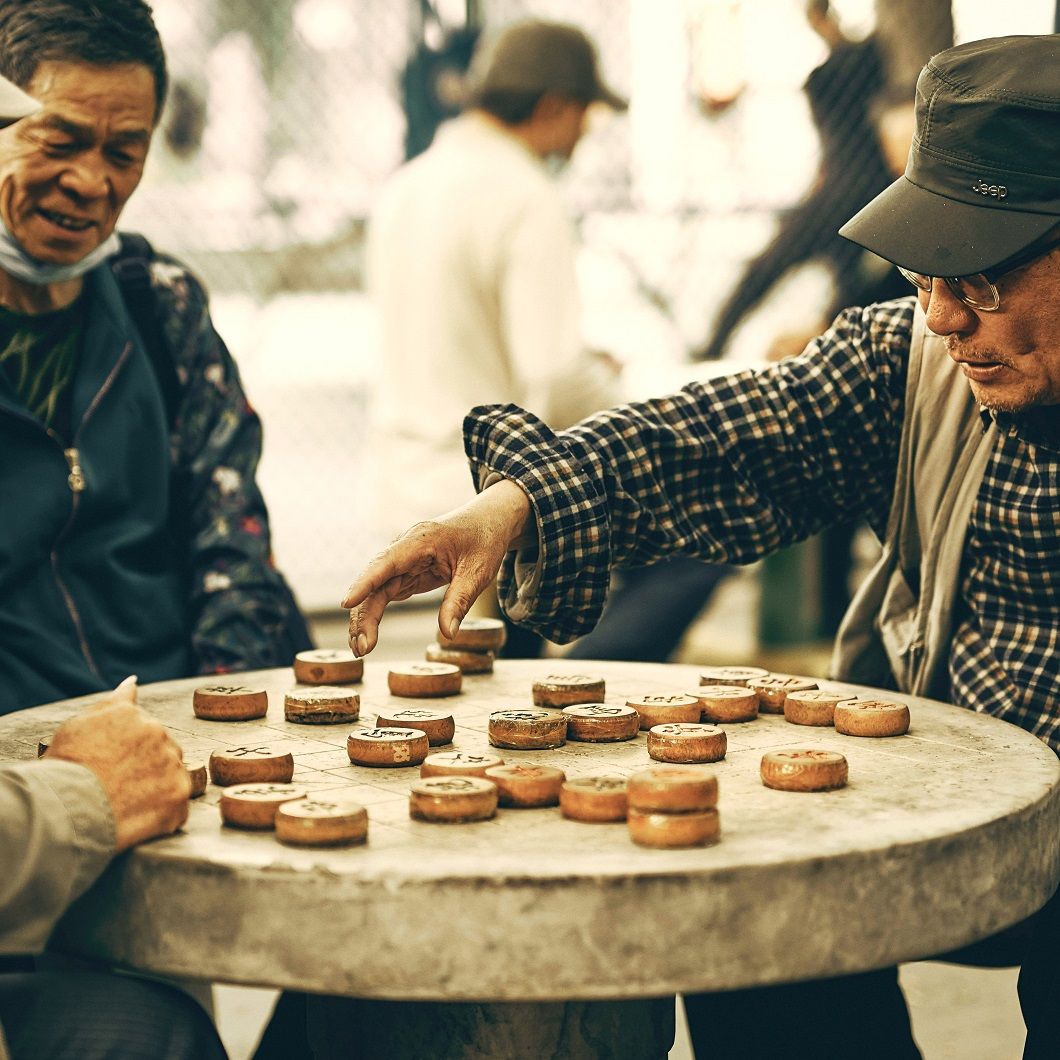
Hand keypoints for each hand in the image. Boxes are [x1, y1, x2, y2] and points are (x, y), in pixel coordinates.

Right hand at [45, 676, 190, 851]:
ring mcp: (173, 768)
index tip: (112, 766)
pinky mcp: (178, 799)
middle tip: (117, 787)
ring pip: (173, 778)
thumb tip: (133, 682)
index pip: (145, 730)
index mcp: (137, 717)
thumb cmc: (66, 767)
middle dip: (147, 768)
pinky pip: (176, 809)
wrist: (66, 810)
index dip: (129, 752)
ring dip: (156, 791)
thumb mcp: (79, 724)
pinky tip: (135, 820)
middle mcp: (160, 736)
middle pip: (164, 752)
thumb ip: (114, 701)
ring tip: (124, 804)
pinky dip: (161, 816)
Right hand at [342, 479, 530, 655]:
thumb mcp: (478, 572)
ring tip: (360, 649)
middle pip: (374, 581)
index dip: (365, 582)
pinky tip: (366, 636)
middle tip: (362, 648)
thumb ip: (459, 601)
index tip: (347, 603)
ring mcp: (402, 561)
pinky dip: (374, 615)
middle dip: (363, 614)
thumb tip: (448, 634)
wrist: (487, 522)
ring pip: (375, 590)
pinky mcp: (405, 573)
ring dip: (364, 618)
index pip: (386, 562)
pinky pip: (383, 594)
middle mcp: (404, 549)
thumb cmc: (483, 541)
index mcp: (421, 540)